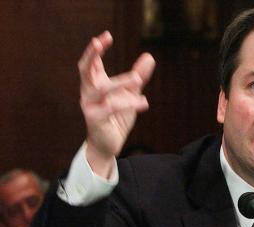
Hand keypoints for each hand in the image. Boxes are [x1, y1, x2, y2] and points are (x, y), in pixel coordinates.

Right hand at [78, 31, 155, 176]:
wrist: (108, 145)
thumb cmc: (116, 117)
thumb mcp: (130, 94)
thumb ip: (138, 77)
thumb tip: (149, 56)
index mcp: (94, 84)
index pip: (91, 62)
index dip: (96, 49)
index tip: (106, 36)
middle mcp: (88, 92)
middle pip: (85, 69)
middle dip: (91, 55)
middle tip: (99, 41)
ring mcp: (89, 106)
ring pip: (101, 89)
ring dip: (119, 82)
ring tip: (137, 79)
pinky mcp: (95, 119)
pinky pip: (111, 108)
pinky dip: (128, 104)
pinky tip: (144, 102)